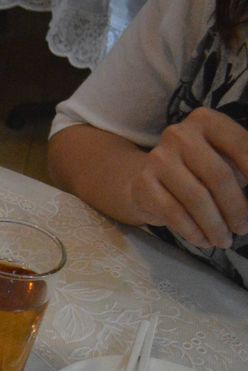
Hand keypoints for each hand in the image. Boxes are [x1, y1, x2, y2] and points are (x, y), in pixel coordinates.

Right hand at [131, 107, 247, 248]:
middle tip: (243, 228)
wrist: (144, 178)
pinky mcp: (143, 184)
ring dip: (215, 225)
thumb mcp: (221, 158)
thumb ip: (241, 167)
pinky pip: (173, 213)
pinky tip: (203, 240)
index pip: (241, 145)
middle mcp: (179, 135)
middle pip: (218, 176)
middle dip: (236, 208)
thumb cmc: (194, 169)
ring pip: (196, 198)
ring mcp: (157, 159)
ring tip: (224, 240)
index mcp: (205, 121)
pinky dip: (192, 231)